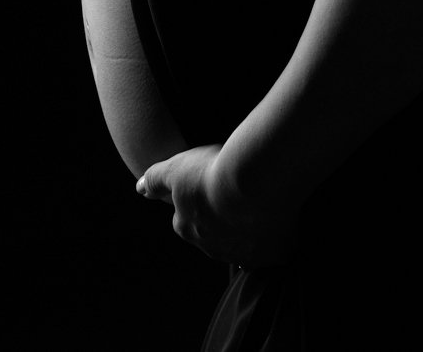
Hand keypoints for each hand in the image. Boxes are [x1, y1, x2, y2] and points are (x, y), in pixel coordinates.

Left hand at [136, 144, 298, 267]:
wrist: (252, 182)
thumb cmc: (211, 173)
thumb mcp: (175, 168)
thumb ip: (155, 179)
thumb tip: (139, 187)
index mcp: (189, 229)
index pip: (188, 221)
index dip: (198, 203)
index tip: (211, 186)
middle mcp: (214, 248)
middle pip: (216, 236)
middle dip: (223, 220)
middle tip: (237, 193)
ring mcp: (246, 254)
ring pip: (245, 245)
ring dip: (249, 230)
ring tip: (260, 203)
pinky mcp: (274, 253)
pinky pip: (276, 249)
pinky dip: (278, 238)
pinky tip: (283, 218)